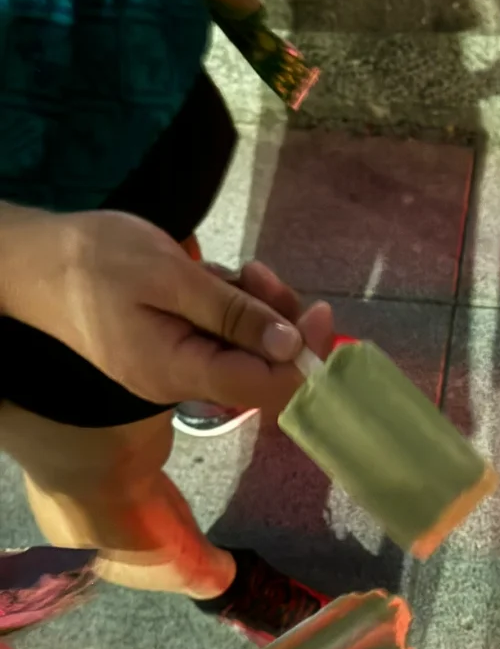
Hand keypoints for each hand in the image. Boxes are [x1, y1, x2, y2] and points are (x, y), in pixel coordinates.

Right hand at [1, 205, 333, 411]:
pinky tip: (222, 277)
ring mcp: (177, 366)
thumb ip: (232, 313)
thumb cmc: (95, 261)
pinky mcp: (172, 347)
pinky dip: (233, 306)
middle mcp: (183, 381)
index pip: (265, 388)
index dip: (303, 357)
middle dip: (279, 322)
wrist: (31, 261)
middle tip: (262, 274)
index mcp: (181, 372)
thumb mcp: (171, 277)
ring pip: (244, 348)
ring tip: (241, 270)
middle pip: (260, 368)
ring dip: (257, 309)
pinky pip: (221, 335)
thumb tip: (290, 346)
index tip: (318, 313)